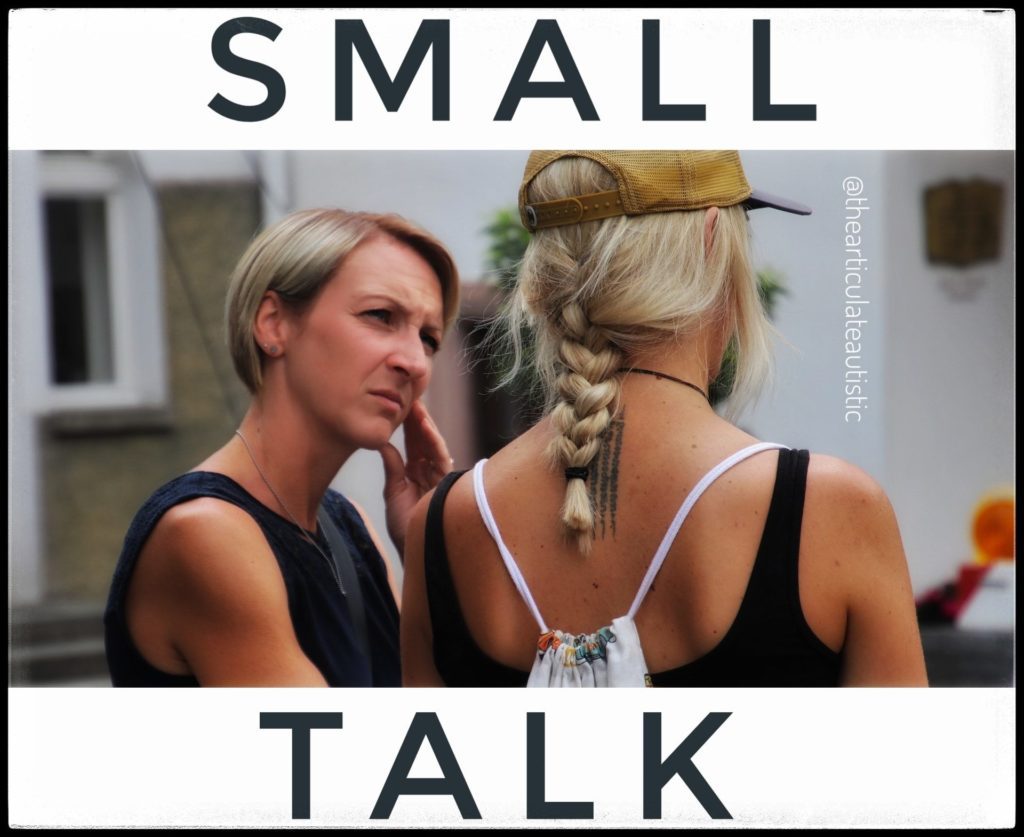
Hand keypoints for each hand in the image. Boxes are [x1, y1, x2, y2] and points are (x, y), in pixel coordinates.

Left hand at [379, 400, 453, 557]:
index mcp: (417, 473)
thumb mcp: (393, 491)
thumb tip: (384, 444)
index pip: (413, 443)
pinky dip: (433, 440)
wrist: (414, 549)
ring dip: (425, 425)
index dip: (407, 425)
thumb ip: (392, 467)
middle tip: (409, 396)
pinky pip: (441, 456)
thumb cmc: (405, 527)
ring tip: (416, 405)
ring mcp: (439, 476)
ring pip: (433, 444)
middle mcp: (430, 471)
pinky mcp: (446, 482)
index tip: (401, 405)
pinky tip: (425, 425)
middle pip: (424, 440)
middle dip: (417, 419)